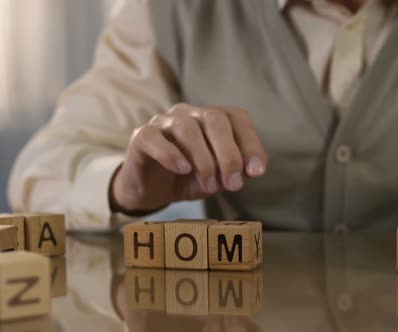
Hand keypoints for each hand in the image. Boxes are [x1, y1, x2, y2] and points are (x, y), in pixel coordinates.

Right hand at [109, 103, 267, 214]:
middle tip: (233, 184)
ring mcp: (164, 122)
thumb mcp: (217, 178)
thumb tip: (254, 169)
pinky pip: (154, 137)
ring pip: (187, 128)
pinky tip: (183, 170)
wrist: (150, 191)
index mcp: (212, 119)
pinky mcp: (141, 136)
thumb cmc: (187, 179)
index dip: (250, 142)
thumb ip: (235, 171)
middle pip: (214, 119)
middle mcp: (189, 114)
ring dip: (203, 159)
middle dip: (229, 154)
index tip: (256, 171)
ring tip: (209, 186)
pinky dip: (170, 154)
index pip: (237, 117)